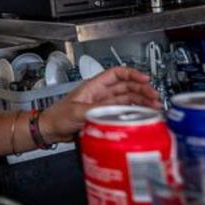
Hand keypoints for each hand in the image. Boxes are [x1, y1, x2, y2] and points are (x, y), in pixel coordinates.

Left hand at [39, 67, 161, 142]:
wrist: (50, 130)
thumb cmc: (58, 116)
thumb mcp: (77, 111)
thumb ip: (94, 110)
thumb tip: (112, 111)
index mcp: (94, 86)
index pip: (117, 74)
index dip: (132, 74)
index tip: (145, 78)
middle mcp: (101, 94)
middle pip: (126, 86)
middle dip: (142, 89)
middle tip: (155, 96)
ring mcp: (103, 105)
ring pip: (127, 99)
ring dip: (141, 101)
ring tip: (154, 107)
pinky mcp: (104, 117)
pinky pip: (122, 112)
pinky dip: (134, 113)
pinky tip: (142, 116)